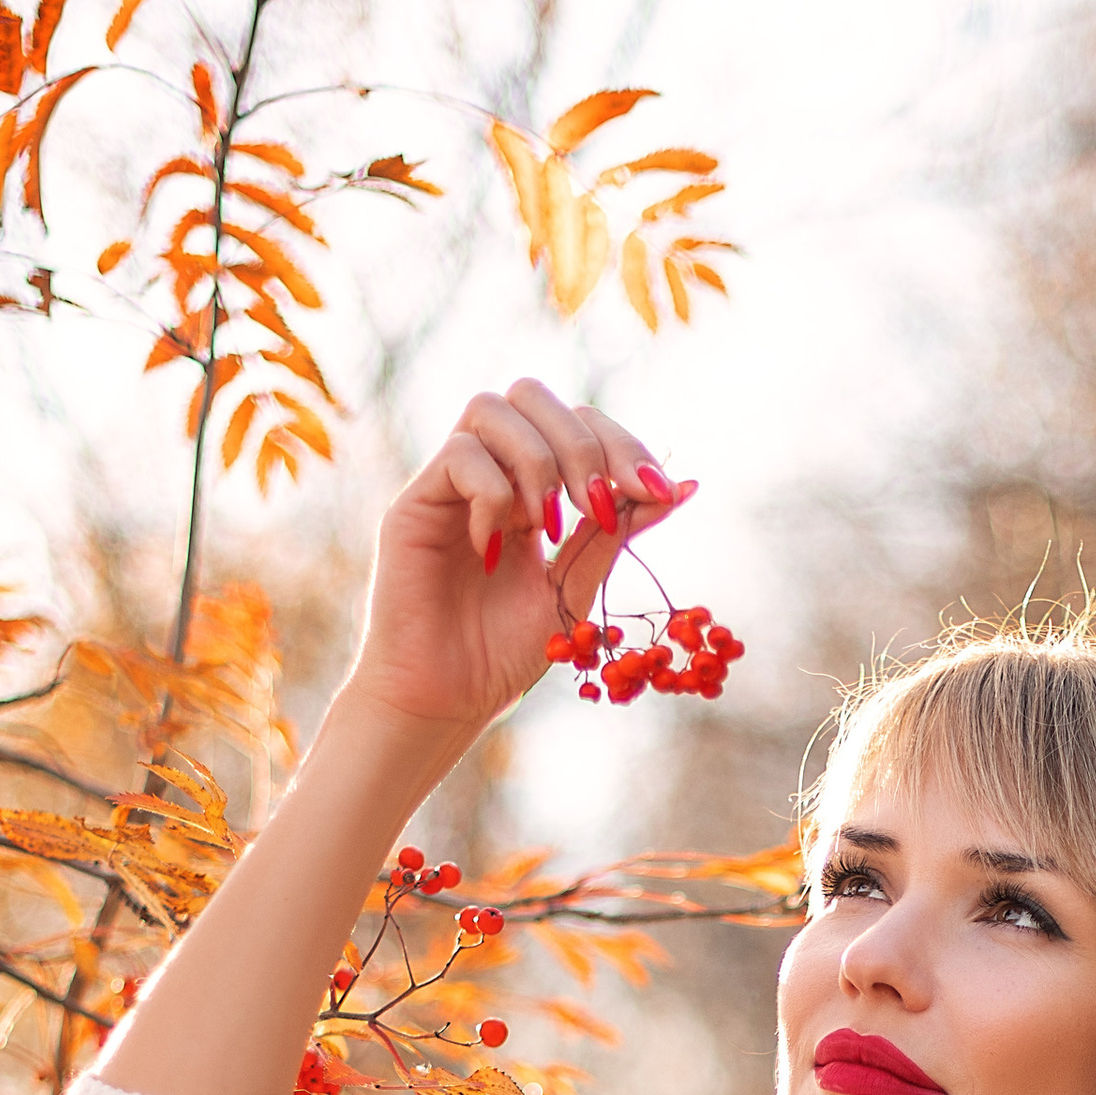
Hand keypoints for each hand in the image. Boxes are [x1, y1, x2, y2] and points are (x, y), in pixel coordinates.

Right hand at [338, 376, 695, 744]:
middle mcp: (488, 474)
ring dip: (537, 463)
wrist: (448, 700)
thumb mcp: (577, 588)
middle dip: (582, 442)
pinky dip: (493, 496)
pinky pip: (459, 455)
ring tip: (547, 528)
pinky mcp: (413, 505)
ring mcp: (448, 485)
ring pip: (492, 409)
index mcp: (529, 489)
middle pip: (532, 393)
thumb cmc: (504, 653)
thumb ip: (618, 534)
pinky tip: (493, 550)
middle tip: (599, 508)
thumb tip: (682, 486)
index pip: (577, 422)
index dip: (621, 443)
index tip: (657, 492)